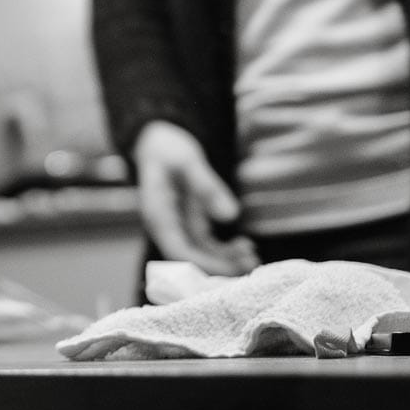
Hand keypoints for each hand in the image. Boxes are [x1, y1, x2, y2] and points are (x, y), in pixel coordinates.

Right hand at [131, 120, 257, 275]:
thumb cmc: (167, 148)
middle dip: (220, 266)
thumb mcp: (189, 161)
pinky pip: (206, 246)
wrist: (156, 142)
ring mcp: (177, 227)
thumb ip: (207, 187)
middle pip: (190, 258)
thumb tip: (231, 215)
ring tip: (253, 259)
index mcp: (157, 214)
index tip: (231, 267)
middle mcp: (165, 227)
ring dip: (226, 261)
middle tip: (250, 264)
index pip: (177, 250)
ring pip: (201, 254)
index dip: (203, 263)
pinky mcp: (189, 225)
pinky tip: (245, 247)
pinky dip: (225, 251)